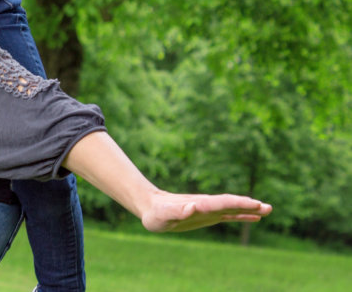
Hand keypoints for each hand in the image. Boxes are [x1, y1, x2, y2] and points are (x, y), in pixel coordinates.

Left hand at [140, 191, 272, 232]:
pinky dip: (242, 215)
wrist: (150, 207)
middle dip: (249, 205)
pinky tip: (254, 218)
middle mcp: (207, 205)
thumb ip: (177, 211)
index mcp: (200, 205)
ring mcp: (209, 210)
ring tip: (268, 210)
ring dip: (250, 209)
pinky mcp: (207, 216)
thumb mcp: (164, 215)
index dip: (239, 203)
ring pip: (233, 208)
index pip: (223, 203)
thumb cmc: (155, 214)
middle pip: (232, 203)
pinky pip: (228, 215)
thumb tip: (193, 206)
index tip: (255, 204)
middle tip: (269, 207)